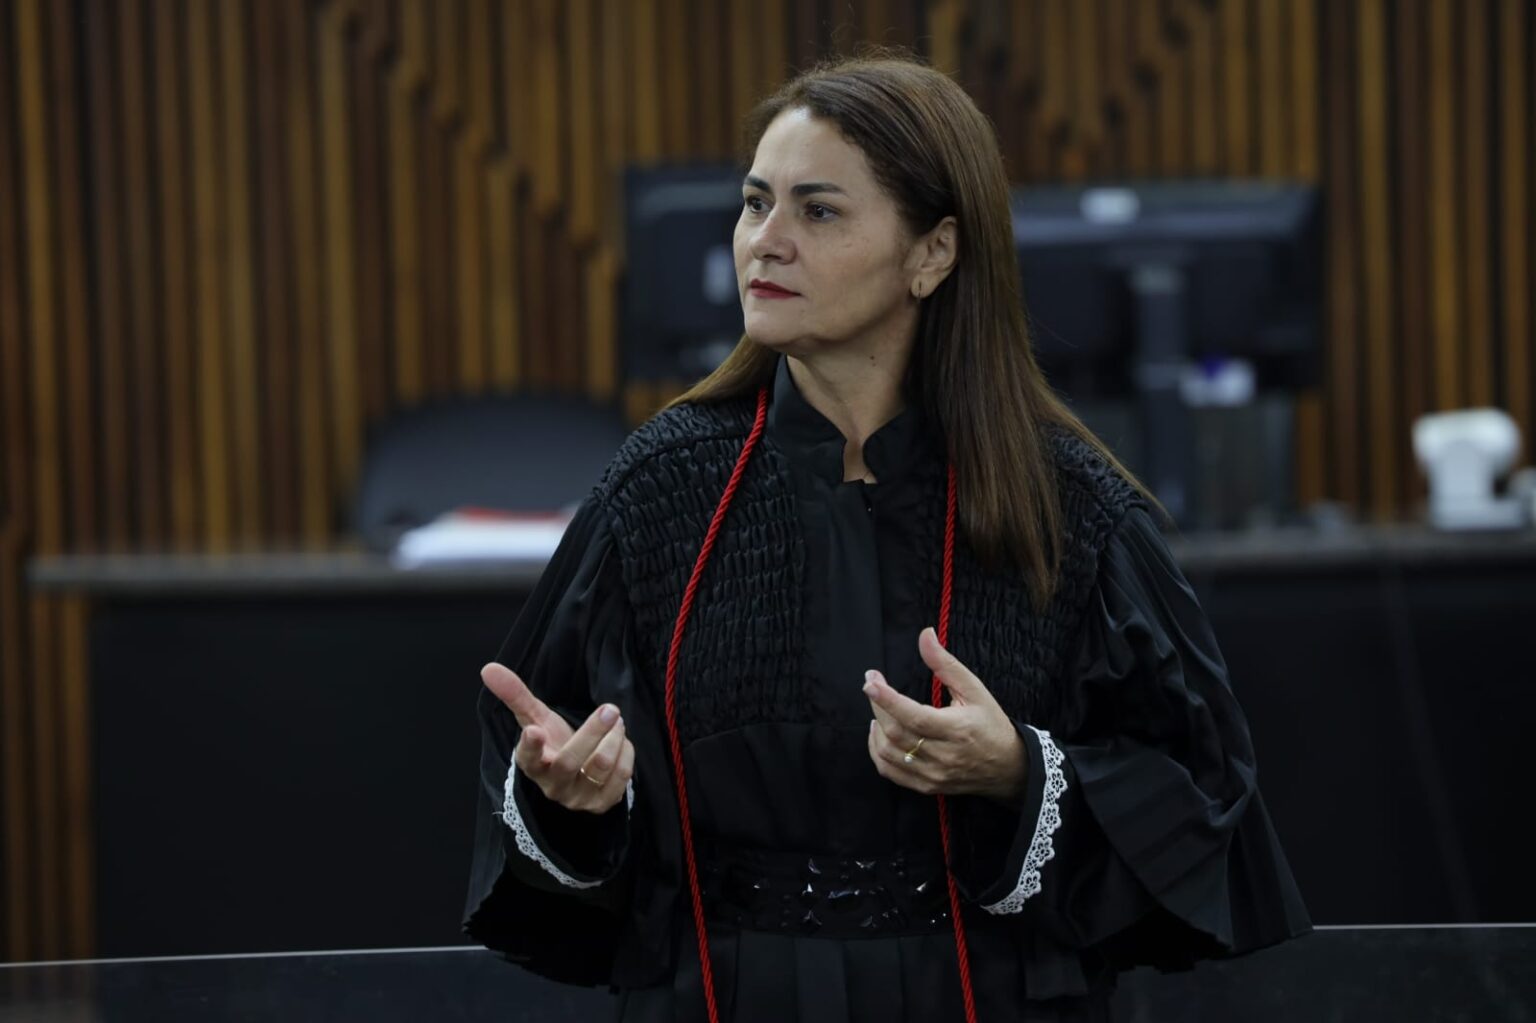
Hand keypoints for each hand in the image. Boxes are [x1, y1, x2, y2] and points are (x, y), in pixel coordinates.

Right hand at [481, 663, 634, 813]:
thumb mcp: (536, 719)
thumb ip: (516, 695)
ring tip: (616, 721)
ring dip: (613, 738)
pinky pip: (621, 776)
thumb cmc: (554, 743)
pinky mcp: (603, 804)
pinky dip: (625, 752)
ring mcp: (579, 798)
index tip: (534, 730)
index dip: (530, 746)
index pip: (527, 759)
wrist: (580, 776)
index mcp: (534, 765)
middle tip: (610, 709)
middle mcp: (554, 786)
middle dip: (592, 732)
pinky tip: (621, 740)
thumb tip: (489, 668)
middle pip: (570, 761)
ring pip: (600, 766)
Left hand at [863, 628, 1026, 801]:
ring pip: (888, 753)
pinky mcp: (927, 785)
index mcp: (956, 729)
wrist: (1008, 767)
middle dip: (877, 705)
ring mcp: (933, 774)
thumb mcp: (974, 689)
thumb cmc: (990, 723)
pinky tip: (880, 733)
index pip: (914, 716)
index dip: (887, 699)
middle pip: (896, 732)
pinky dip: (877, 751)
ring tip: (878, 708)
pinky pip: (890, 771)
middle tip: (872, 685)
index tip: (871, 680)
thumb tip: (925, 635)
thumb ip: (945, 663)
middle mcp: (943, 756)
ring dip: (875, 728)